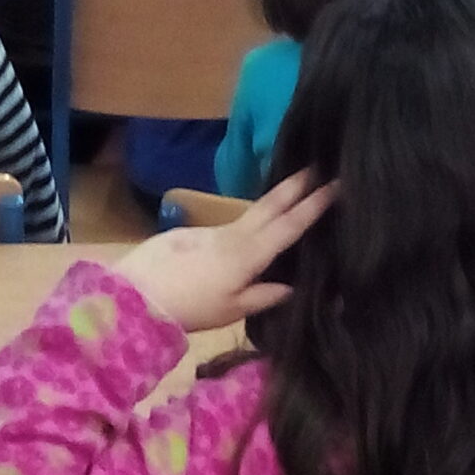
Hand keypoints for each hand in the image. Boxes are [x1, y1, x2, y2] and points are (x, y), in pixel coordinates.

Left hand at [117, 170, 335, 332]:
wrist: (137, 292)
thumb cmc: (190, 306)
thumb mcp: (232, 310)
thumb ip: (264, 296)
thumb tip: (294, 286)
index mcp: (248, 253)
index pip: (289, 225)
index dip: (314, 205)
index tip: (336, 184)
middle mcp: (234, 234)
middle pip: (271, 204)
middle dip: (297, 184)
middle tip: (319, 164)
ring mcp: (213, 230)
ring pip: (252, 212)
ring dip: (275, 199)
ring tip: (295, 190)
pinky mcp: (194, 232)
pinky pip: (231, 225)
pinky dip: (250, 220)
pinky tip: (254, 227)